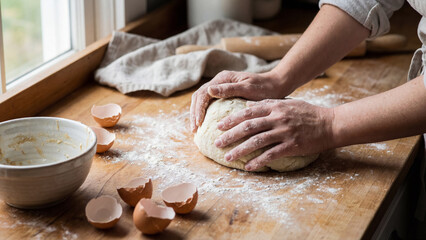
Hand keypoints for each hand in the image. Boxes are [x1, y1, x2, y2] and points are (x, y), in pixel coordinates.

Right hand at [190, 70, 292, 131]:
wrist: (276, 85)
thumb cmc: (264, 87)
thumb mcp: (248, 88)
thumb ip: (229, 89)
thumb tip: (209, 91)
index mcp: (222, 78)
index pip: (203, 94)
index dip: (198, 109)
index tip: (198, 124)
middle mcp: (219, 82)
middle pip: (199, 97)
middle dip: (194, 113)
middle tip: (194, 130)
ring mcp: (221, 88)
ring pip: (202, 101)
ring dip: (197, 114)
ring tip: (196, 129)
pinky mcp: (225, 95)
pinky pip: (210, 104)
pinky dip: (204, 114)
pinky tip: (205, 125)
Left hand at [214, 99, 333, 170]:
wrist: (330, 124)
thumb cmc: (308, 113)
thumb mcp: (288, 103)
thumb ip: (268, 103)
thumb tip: (247, 106)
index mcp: (275, 106)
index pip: (248, 112)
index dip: (232, 119)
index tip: (219, 126)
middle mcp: (277, 118)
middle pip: (248, 127)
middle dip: (230, 135)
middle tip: (217, 142)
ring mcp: (284, 132)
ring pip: (256, 141)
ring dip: (240, 150)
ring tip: (228, 157)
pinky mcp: (291, 145)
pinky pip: (271, 154)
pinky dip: (258, 161)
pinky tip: (248, 166)